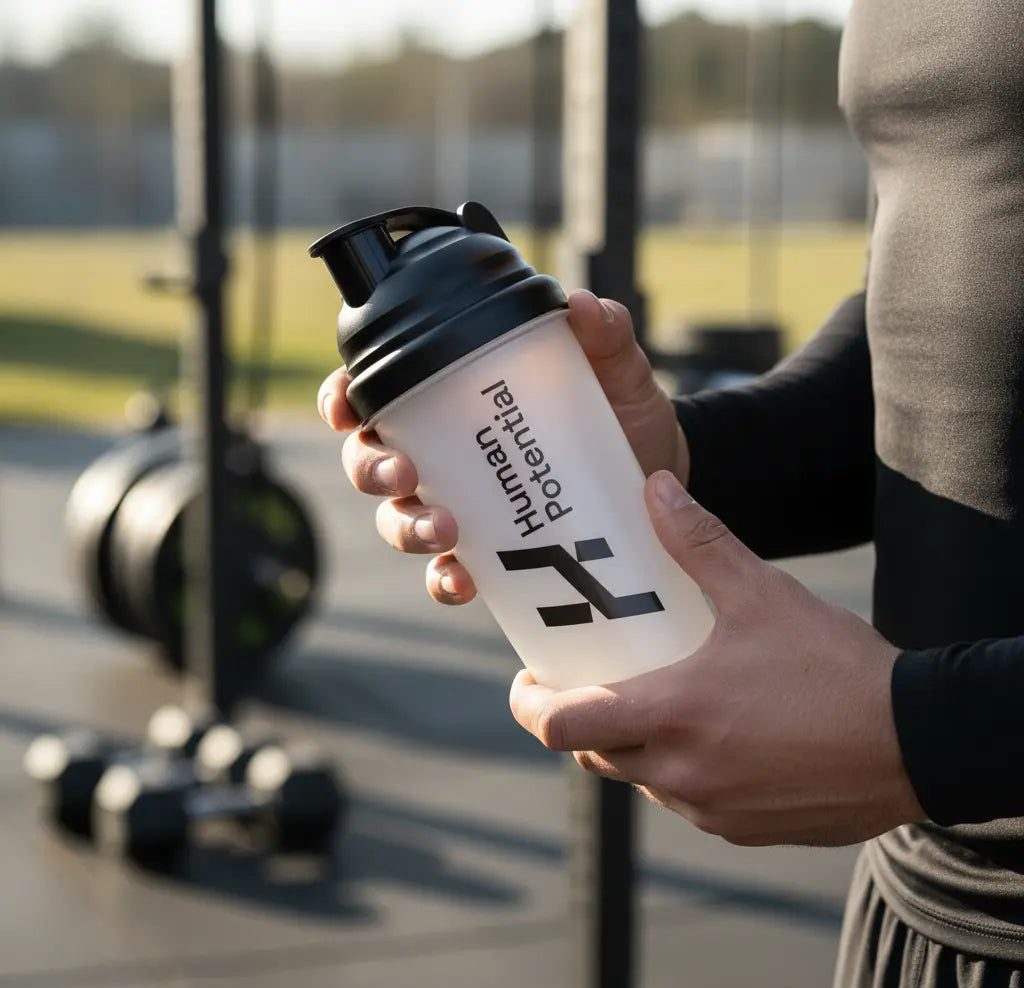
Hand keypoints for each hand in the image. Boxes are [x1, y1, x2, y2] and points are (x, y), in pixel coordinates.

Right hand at [317, 289, 689, 605]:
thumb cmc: (619, 410)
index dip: (341, 397)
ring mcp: (461, 506)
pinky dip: (445, 581)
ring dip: (405, 527)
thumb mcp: (614, 368)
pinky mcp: (489, 554)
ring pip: (396, 520)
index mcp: (454, 399)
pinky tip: (462, 580)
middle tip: (406, 472)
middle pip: (369, 461)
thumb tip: (579, 306)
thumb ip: (602, 332)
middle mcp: (443, 453)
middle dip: (371, 469)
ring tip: (444, 530)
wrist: (661, 472)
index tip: (343, 407)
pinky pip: (446, 574)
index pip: (375, 392)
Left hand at [509, 470, 924, 846]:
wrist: (918, 743)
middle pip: (595, 755)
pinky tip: (715, 737)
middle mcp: (680, 772)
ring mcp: (711, 809)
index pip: (562, 727)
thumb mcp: (761, 593)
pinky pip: (687, 804)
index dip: (530, 707)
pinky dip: (681, 772)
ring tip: (659, 702)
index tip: (527, 683)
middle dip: (583, 721)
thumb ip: (699, 540)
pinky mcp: (743, 830)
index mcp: (673, 714)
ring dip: (634, 747)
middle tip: (595, 683)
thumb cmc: (836, 668)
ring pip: (640, 781)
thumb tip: (655, 486)